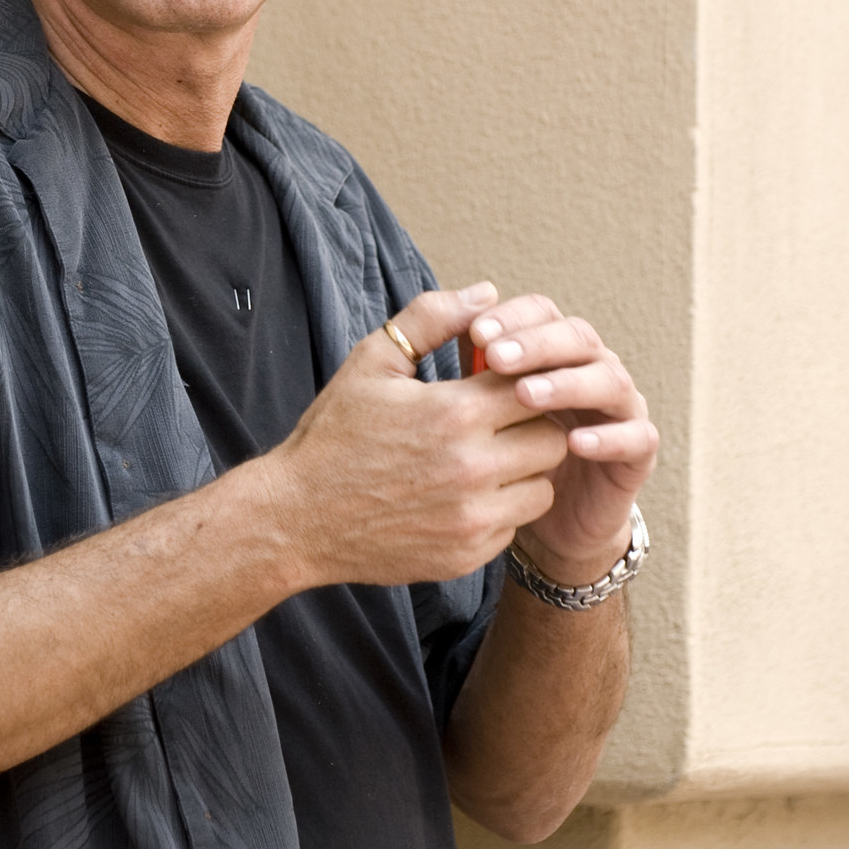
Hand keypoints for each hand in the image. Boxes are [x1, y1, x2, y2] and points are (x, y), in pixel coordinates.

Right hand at [265, 284, 571, 589]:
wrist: (297, 517)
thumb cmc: (334, 434)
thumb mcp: (372, 361)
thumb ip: (433, 318)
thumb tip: (487, 293)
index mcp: (454, 413)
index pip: (537, 386)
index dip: (526, 381)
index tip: (503, 385)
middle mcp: (472, 469)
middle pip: (552, 440)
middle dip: (532, 427)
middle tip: (499, 424)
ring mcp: (471, 518)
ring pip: (542, 488)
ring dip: (522, 473)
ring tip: (484, 460)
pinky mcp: (466, 555)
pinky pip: (514, 527)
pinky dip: (498, 511)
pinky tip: (461, 497)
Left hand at [467, 294, 657, 583]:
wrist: (540, 524)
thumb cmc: (502, 457)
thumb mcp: (476, 409)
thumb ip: (470, 363)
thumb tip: (464, 314)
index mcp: (554, 351)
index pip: (543, 314)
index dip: (514, 318)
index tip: (476, 332)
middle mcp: (592, 370)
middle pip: (579, 338)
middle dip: (537, 344)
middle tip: (497, 357)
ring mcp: (620, 410)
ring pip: (610, 381)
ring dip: (569, 384)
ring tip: (527, 395)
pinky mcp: (637, 454)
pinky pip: (637, 438)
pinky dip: (610, 437)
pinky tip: (576, 443)